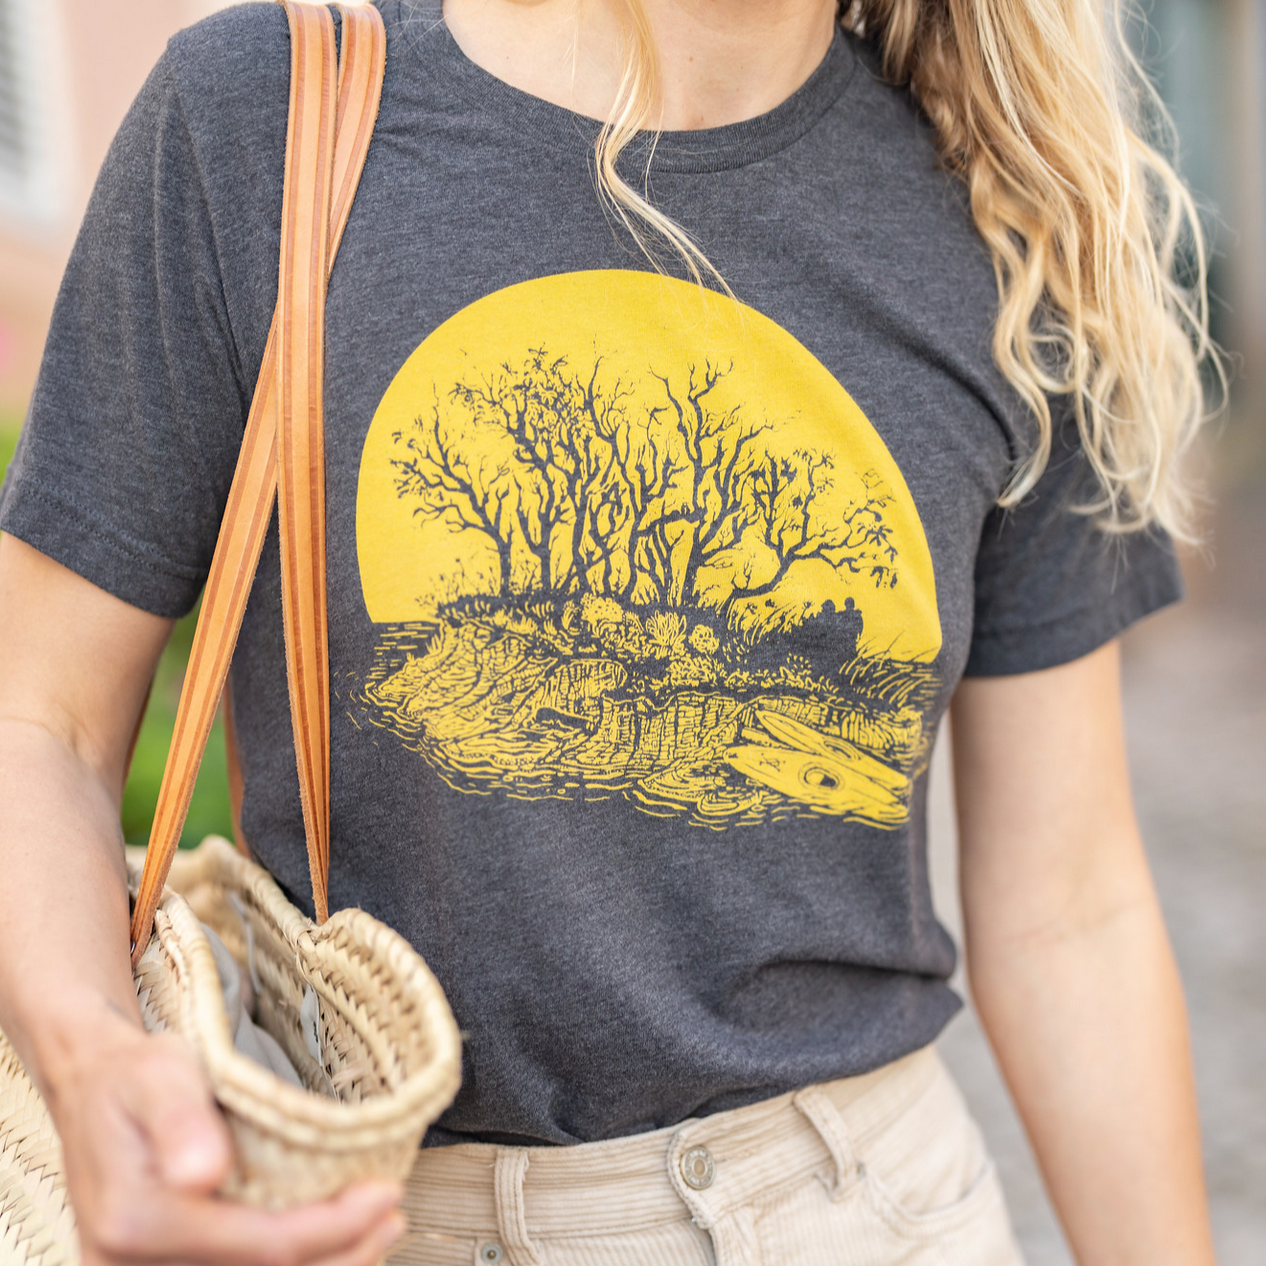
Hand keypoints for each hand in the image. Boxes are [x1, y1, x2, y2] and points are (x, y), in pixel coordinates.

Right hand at [49, 1013, 405, 1265]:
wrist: (91, 1090)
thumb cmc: (137, 1075)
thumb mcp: (161, 1072)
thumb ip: (181, 1120)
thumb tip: (204, 1174)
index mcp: (137, 1221)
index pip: (260, 1245)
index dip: (334, 1227)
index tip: (386, 1193)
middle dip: (340, 1256)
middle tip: (393, 1217)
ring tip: (376, 1235)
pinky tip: (332, 1248)